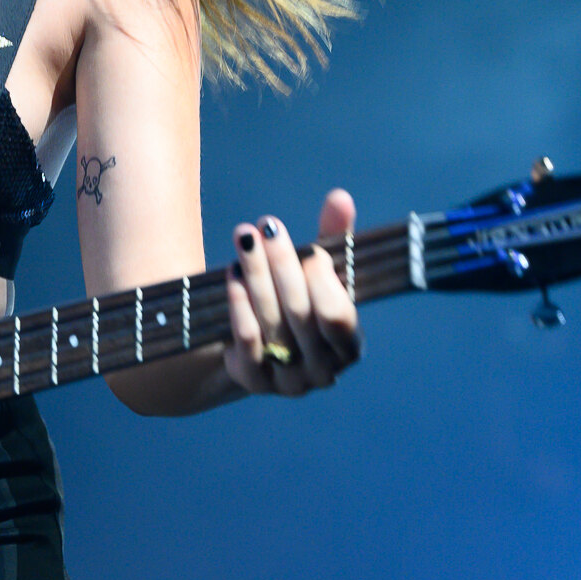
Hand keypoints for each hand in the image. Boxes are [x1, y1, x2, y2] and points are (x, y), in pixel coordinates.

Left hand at [222, 188, 361, 395]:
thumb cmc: (297, 304)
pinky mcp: (253, 380)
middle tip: (265, 226)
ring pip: (271, 322)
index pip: (337, 316)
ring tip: (243, 237)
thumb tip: (340, 198)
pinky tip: (231, 273)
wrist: (252, 351)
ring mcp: (287, 381)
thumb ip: (332, 238)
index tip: (309, 248)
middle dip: (282, 264)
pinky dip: (239, 303)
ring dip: (256, 275)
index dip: (322, 282)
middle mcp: (322, 371)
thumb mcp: (316, 275)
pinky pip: (246, 340)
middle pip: (300, 314)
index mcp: (349, 347)